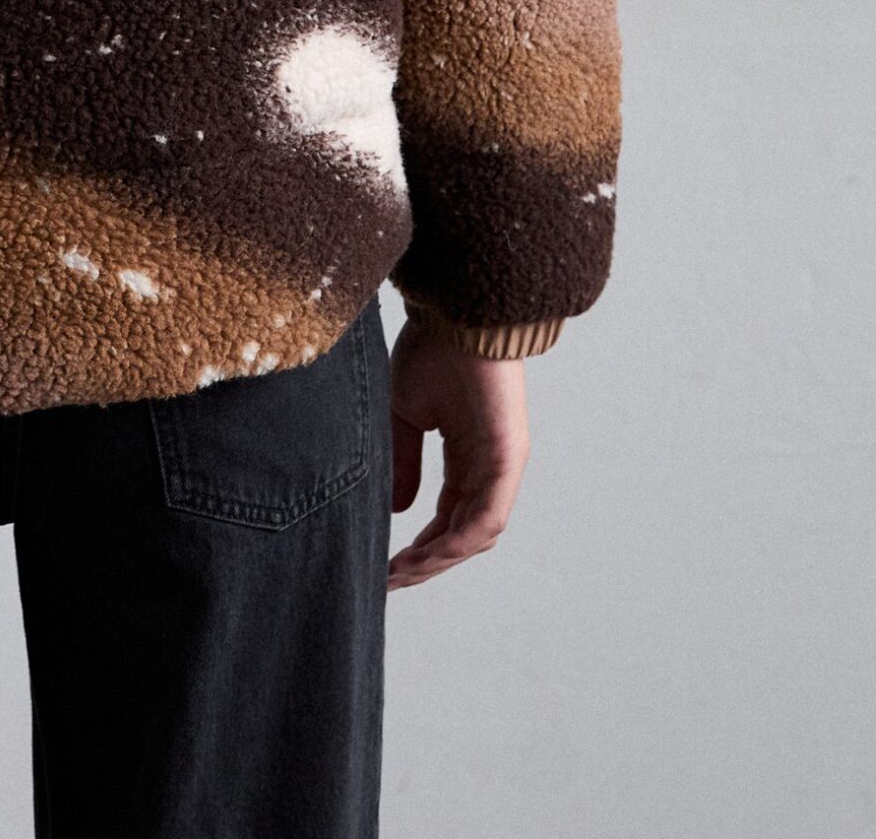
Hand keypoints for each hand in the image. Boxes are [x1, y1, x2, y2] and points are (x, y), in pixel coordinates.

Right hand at [387, 317, 529, 590]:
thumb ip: (405, 461)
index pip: (447, 518)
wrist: (457, 313)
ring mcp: (502, 466)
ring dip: (440, 559)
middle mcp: (488, 468)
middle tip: (391, 581)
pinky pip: (488, 515)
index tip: (385, 565)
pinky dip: (459, 541)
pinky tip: (429, 554)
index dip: (419, 547)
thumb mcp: (406, 414)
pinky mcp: (509, 459)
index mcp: (467, 456)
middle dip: (427, 563)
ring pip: (476, 533)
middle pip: (462, 535)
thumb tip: (398, 510)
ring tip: (402, 573)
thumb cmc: (433, 350)